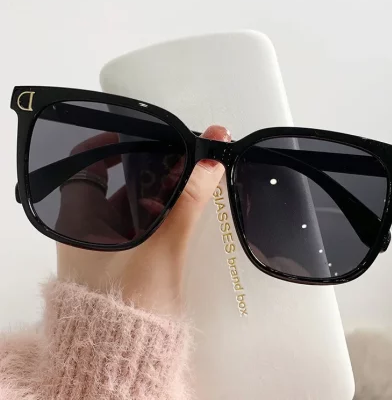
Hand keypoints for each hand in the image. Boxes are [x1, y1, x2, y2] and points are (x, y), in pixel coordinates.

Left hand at [57, 125, 230, 314]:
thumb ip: (187, 203)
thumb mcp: (161, 248)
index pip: (84, 165)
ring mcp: (108, 245)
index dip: (109, 143)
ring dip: (163, 190)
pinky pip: (144, 224)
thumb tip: (210, 164)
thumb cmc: (129, 304)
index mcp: (81, 221)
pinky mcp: (125, 259)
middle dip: (153, 167)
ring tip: (194, 175)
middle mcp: (90, 230)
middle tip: (184, 154)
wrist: (125, 359)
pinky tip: (185, 208)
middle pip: (118, 182)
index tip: (139, 133)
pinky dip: (163, 212)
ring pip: (135, 204)